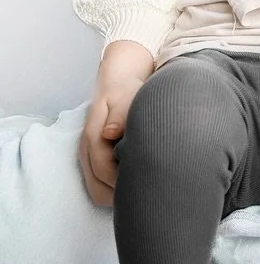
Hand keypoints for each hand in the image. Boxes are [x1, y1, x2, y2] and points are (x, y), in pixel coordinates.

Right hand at [79, 41, 152, 205]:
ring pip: (98, 191)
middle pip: (99, 188)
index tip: (149, 187)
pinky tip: (138, 186)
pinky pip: (101, 185)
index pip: (104, 171)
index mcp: (94, 136)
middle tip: (152, 196)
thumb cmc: (127, 90)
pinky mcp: (95, 159)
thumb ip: (119, 114)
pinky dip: (116, 191)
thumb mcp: (127, 96)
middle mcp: (88, 150)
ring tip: (146, 194)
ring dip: (119, 196)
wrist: (117, 81)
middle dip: (123, 196)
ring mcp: (89, 157)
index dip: (125, 183)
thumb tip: (110, 133)